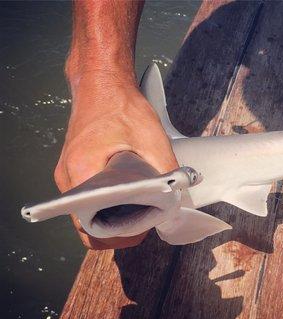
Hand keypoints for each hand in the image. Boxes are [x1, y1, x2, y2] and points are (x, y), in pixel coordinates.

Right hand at [54, 72, 178, 249]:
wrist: (102, 82)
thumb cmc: (122, 106)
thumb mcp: (153, 140)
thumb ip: (167, 172)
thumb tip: (177, 199)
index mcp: (82, 171)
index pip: (91, 225)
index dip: (118, 235)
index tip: (141, 230)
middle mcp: (68, 178)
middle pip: (87, 225)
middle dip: (115, 232)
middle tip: (142, 224)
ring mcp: (67, 175)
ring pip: (85, 215)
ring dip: (109, 221)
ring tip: (136, 214)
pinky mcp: (73, 170)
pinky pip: (86, 201)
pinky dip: (104, 208)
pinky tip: (125, 202)